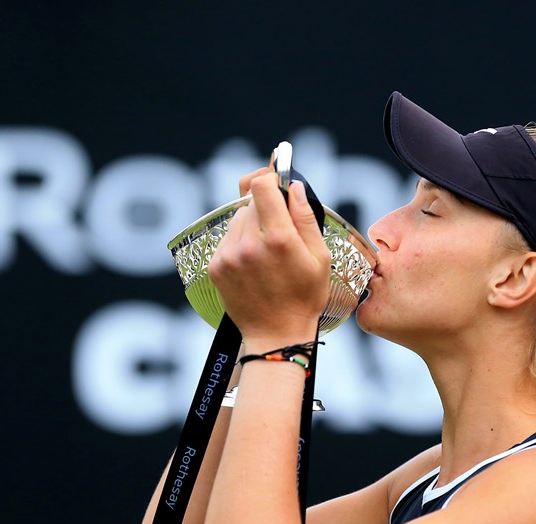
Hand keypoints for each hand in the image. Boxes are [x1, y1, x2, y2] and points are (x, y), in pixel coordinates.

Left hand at [207, 171, 330, 346]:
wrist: (276, 334)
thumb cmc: (304, 298)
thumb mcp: (319, 257)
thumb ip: (305, 217)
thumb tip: (293, 187)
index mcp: (277, 238)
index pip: (261, 186)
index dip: (270, 178)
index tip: (277, 182)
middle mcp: (248, 244)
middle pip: (251, 202)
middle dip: (266, 209)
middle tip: (281, 231)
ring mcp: (228, 255)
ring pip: (238, 219)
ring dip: (252, 226)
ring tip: (268, 253)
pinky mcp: (216, 266)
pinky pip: (228, 239)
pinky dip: (240, 243)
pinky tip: (255, 264)